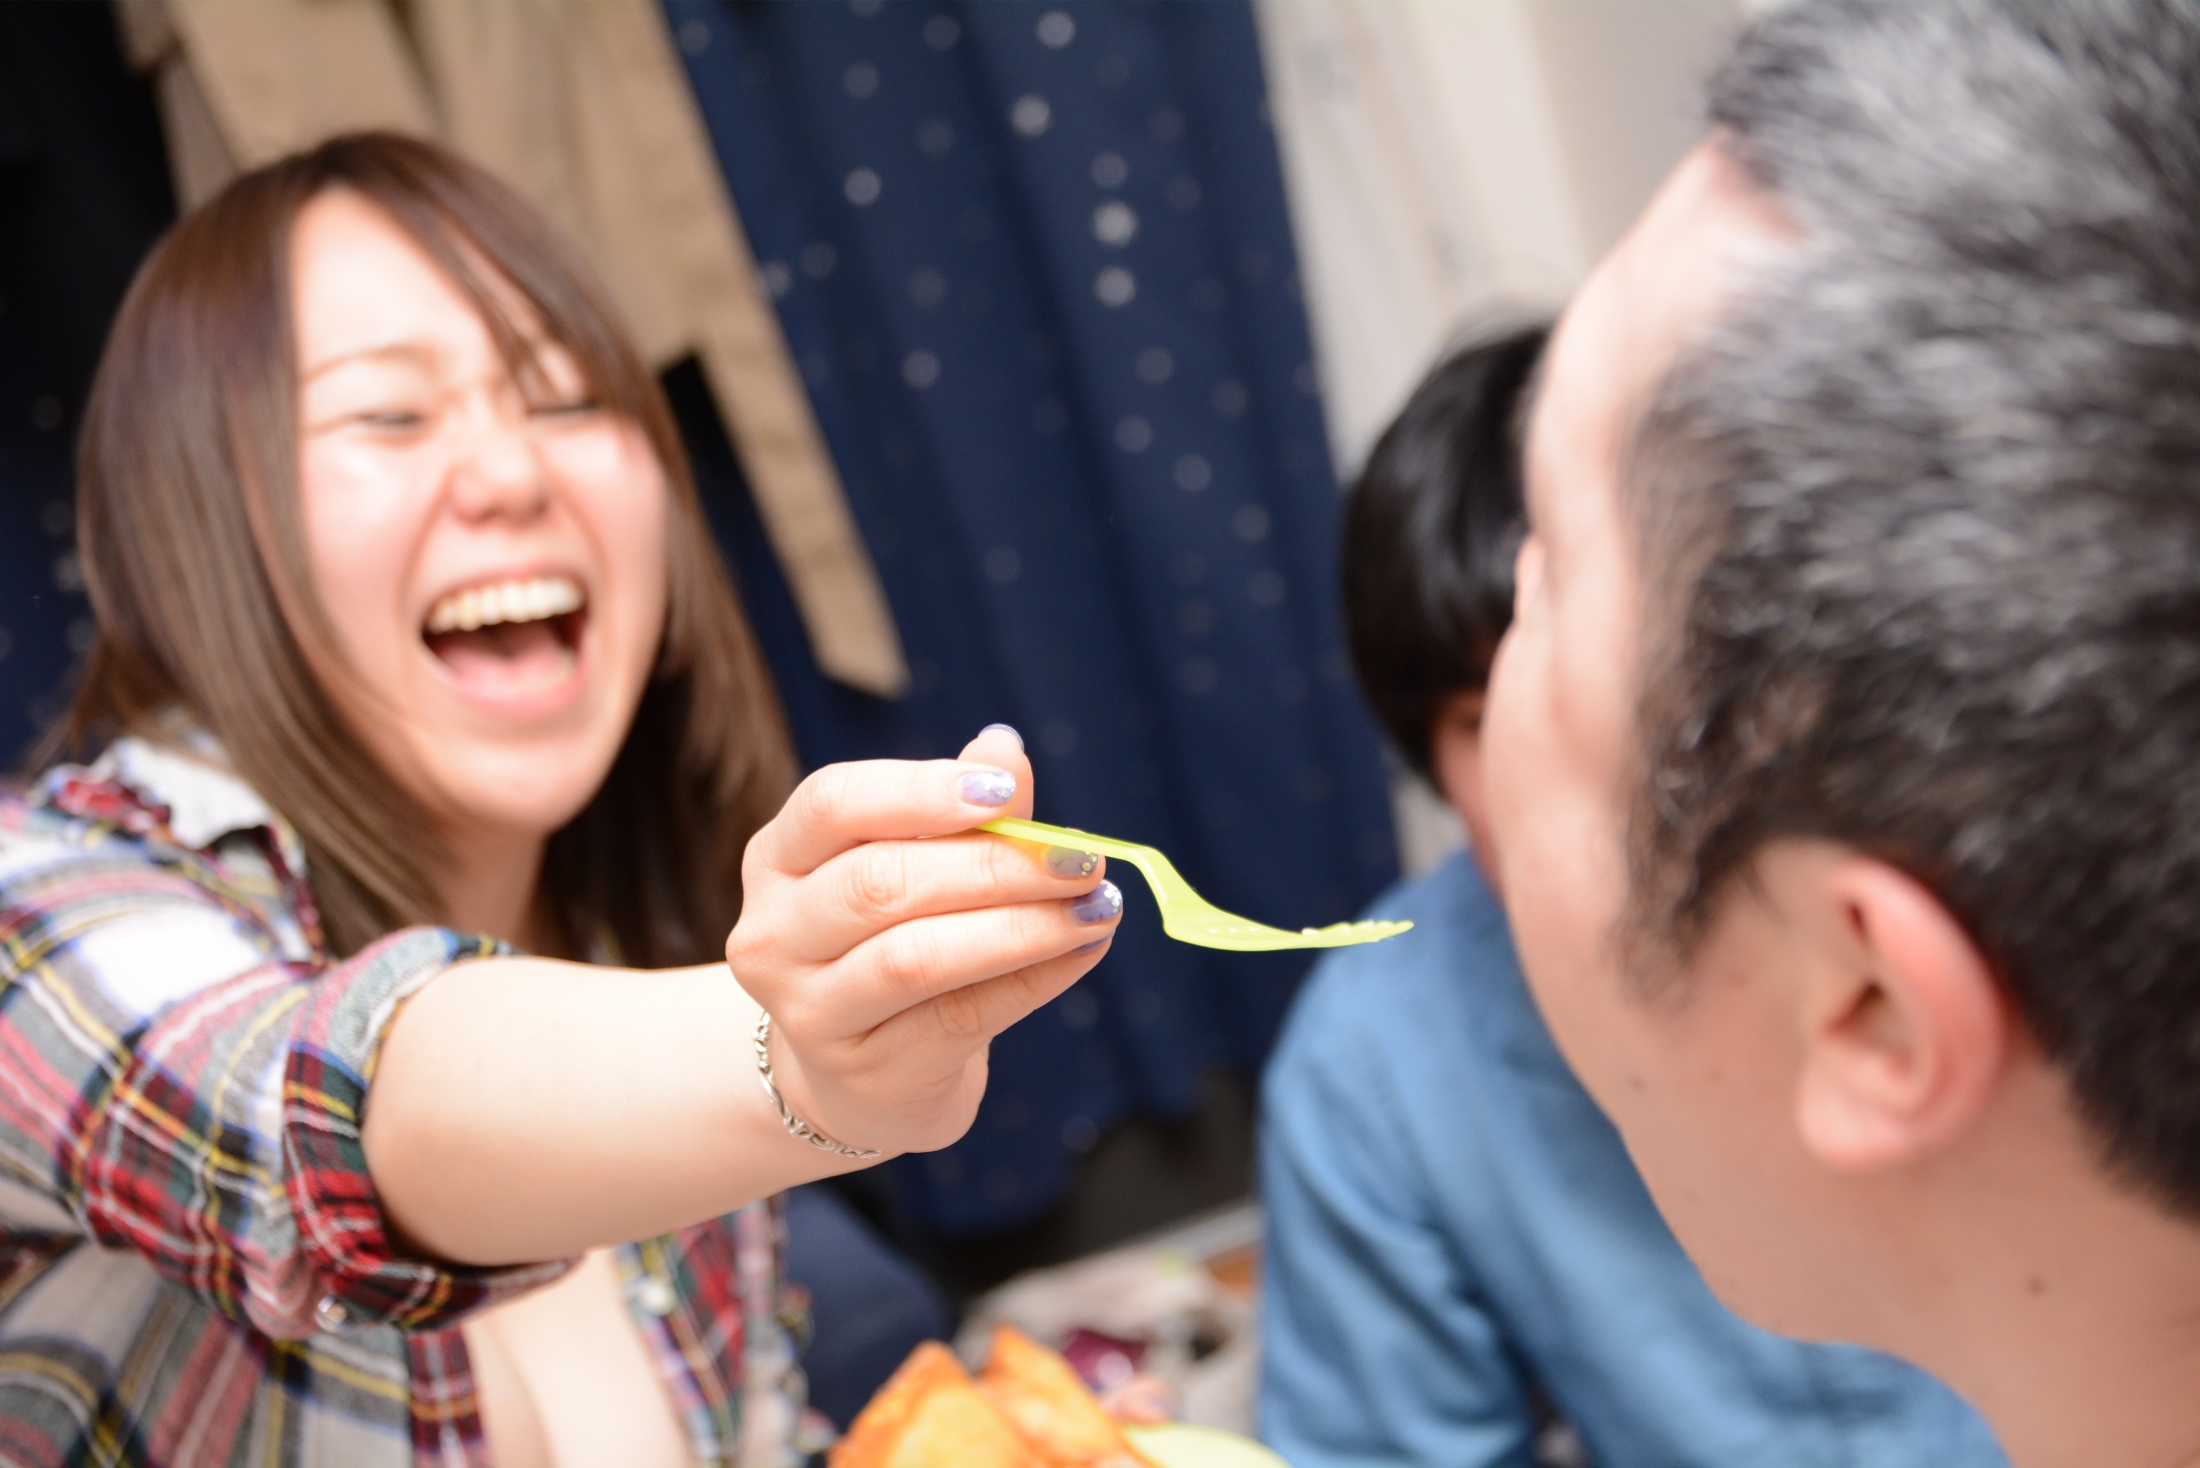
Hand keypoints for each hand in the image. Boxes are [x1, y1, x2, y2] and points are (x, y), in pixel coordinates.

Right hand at [726, 726, 1119, 1156]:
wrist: (862, 1074)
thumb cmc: (893, 939)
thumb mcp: (915, 865)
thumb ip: (961, 810)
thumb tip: (1005, 747)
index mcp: (778, 858)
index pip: (832, 805)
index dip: (920, 791)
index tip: (1006, 791)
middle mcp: (775, 934)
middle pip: (879, 883)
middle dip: (993, 865)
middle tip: (1081, 858)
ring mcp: (810, 1012)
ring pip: (916, 957)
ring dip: (1021, 926)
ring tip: (1096, 907)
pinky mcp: (867, 1072)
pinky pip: (960, 1017)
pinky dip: (1033, 978)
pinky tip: (1084, 950)